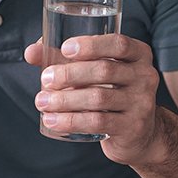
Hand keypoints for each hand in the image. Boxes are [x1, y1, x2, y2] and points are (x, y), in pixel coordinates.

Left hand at [24, 34, 165, 165]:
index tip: (65, 49)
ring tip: (42, 102)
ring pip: (99, 98)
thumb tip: (31, 51)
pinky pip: (99, 123)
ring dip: (65, 100)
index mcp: (138, 55)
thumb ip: (65, 59)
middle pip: (105, 70)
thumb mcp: (95, 72)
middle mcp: (145, 76)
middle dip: (70, 74)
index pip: (118, 43)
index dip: (91, 44)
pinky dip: (71, 121)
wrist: (140, 133)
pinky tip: (53, 121)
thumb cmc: (112, 93)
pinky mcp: (133, 127)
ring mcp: (142, 103)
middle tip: (45, 79)